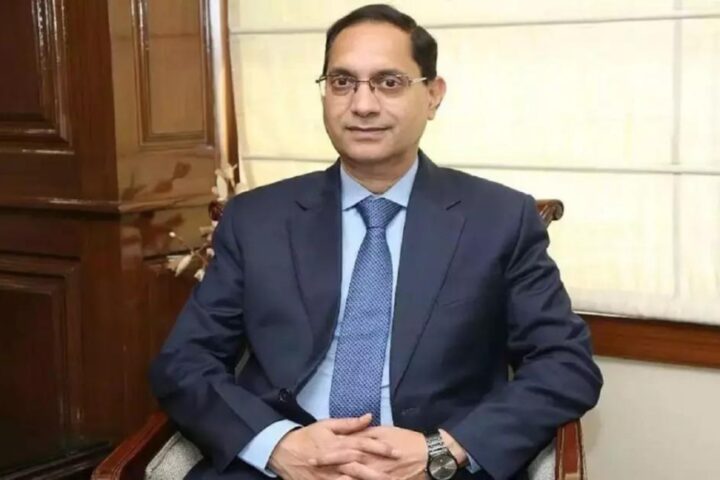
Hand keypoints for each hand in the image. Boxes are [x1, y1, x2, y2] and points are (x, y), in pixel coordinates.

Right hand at [268, 414, 399, 479]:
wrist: (283, 451)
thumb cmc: (308, 436)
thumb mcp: (327, 425)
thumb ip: (349, 423)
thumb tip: (369, 416)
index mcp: (339, 443)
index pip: (364, 444)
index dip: (381, 448)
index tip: (396, 452)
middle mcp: (336, 459)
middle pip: (361, 466)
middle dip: (378, 471)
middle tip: (395, 474)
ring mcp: (329, 474)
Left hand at [312, 427, 468, 479]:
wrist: (429, 456)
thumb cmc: (407, 440)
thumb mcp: (386, 431)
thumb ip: (368, 431)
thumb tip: (354, 431)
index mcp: (370, 447)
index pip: (344, 450)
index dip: (327, 454)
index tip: (312, 456)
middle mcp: (371, 462)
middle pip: (345, 466)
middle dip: (328, 468)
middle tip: (311, 468)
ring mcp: (378, 476)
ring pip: (354, 479)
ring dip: (339, 479)